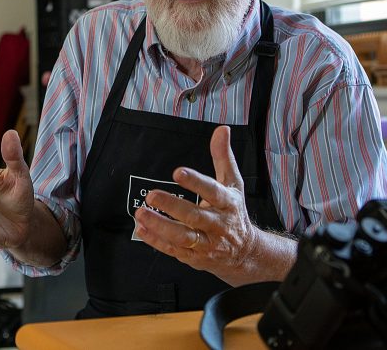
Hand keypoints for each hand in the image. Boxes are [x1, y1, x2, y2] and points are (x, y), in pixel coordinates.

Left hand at [132, 125, 260, 284]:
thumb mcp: (233, 183)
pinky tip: (141, 230)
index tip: (177, 172)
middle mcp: (218, 225)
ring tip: (141, 214)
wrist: (245, 252)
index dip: (196, 182)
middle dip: (172, 206)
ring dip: (161, 226)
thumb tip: (222, 129)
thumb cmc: (234, 211)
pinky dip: (157, 242)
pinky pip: (175, 250)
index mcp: (228, 203)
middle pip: (195, 217)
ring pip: (184, 237)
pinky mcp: (196, 257)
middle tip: (151, 195)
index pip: (213, 191)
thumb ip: (223, 156)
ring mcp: (207, 243)